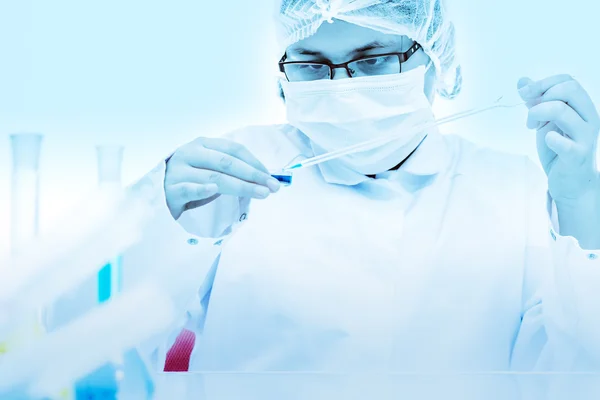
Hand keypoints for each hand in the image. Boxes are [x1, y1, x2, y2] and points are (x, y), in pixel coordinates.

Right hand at [165, 137, 279, 218]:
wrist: (158, 194)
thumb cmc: (190, 181)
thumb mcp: (209, 168)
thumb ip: (231, 169)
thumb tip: (265, 177)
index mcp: (203, 144)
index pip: (234, 149)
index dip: (255, 162)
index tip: (271, 177)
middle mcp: (190, 153)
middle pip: (227, 163)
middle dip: (253, 175)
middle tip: (272, 187)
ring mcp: (179, 171)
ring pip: (214, 177)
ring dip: (241, 186)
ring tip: (260, 194)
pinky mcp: (170, 189)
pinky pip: (189, 189)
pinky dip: (203, 189)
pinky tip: (214, 190)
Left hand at [518, 75, 599, 205]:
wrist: (571, 182)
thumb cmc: (559, 150)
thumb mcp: (546, 122)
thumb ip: (537, 102)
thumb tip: (522, 81)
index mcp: (583, 107)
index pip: (568, 80)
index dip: (543, 83)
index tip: (525, 95)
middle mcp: (589, 118)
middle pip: (569, 88)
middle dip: (542, 95)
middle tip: (531, 113)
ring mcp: (585, 137)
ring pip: (561, 109)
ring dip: (538, 114)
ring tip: (532, 127)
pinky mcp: (576, 155)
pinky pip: (562, 142)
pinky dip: (549, 138)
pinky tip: (546, 140)